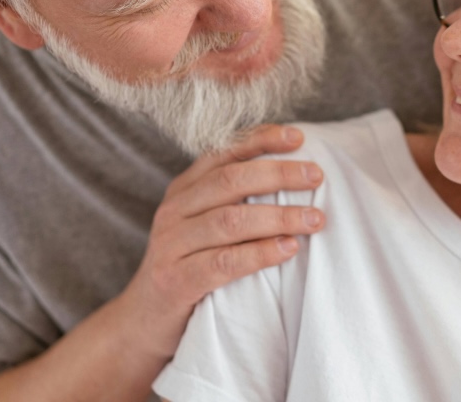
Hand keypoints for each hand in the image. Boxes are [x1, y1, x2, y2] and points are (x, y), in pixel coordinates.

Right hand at [116, 124, 325, 361]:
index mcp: (184, 189)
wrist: (144, 321)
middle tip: (316, 177)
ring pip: (230, 220)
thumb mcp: (205, 226)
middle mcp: (175, 210)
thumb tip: (295, 177)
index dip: (261, 140)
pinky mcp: (176, 280)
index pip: (224, 152)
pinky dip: (260, 253)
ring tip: (314, 219)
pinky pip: (224, 262)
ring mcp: (172, 244)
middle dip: (278, 175)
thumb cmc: (190, 267)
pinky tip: (288, 249)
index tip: (298, 138)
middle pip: (230, 181)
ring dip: (278, 217)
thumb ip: (235, 201)